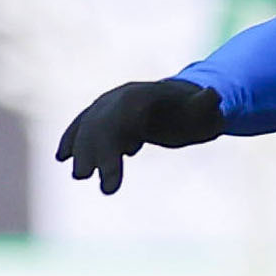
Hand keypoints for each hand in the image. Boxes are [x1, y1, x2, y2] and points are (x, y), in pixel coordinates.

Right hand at [55, 78, 225, 195]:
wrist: (185, 101)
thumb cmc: (197, 112)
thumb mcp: (207, 112)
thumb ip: (207, 106)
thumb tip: (213, 95)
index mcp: (140, 97)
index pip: (119, 122)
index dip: (110, 151)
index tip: (110, 181)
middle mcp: (119, 98)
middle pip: (98, 124)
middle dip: (90, 150)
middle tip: (84, 177)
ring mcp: (109, 105)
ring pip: (88, 125)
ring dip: (79, 149)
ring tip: (80, 175)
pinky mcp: (105, 115)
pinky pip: (83, 125)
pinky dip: (72, 138)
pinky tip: (61, 156)